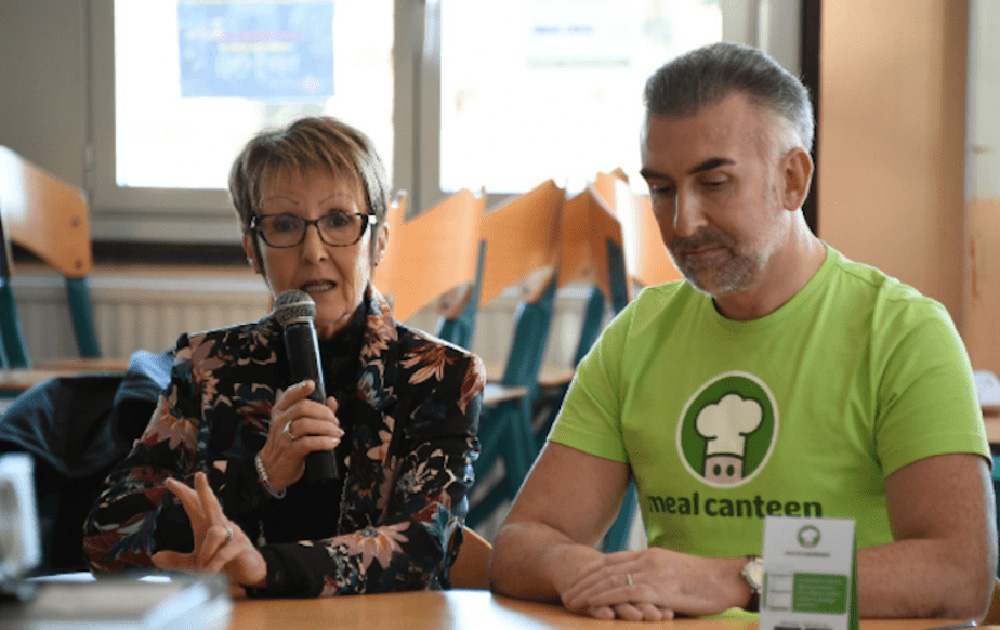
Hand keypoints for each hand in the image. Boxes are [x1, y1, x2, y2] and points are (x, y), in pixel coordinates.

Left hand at [152, 472, 266, 588]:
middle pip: (211, 503)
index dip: (183, 492)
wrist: (248, 572)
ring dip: (205, 552)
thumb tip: (155, 557)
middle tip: (199, 475)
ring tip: (202, 567)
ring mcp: (232, 534)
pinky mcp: (240, 546)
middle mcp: (219, 524)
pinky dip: (213, 564)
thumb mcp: (195, 563)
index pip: (194, 504)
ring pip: (215, 533)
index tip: (169, 481)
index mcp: (207, 525)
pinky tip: (210, 572)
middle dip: (204, 490)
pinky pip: (223, 553)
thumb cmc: (222, 562)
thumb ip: (177, 560)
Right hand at [257, 380, 342, 490]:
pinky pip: (308, 443)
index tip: (311, 385)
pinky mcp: (289, 451)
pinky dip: (324, 442)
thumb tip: (332, 400)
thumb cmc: (288, 443)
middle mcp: (280, 421)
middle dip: (324, 412)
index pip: (289, 395)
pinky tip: (333, 443)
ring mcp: (283, 436)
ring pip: (306, 424)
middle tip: (335, 421)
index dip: (301, 388)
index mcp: (281, 411)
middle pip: (302, 408)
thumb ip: (315, 412)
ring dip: (327, 427)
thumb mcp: (297, 425)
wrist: (273, 469)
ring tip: (337, 433)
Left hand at [559, 548, 747, 620]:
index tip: (576, 579)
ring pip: (609, 579)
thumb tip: (641, 587)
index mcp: (650, 555)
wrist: (727, 578)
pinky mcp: (657, 587)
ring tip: (571, 600)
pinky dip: (604, 597)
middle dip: (582, 581)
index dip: (590, 570)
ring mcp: (651, 572)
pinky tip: (591, 604)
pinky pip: (623, 591)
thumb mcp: (674, 572)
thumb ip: (655, 575)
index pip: (611, 560)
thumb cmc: (706, 581)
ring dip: (587, 590)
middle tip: (566, 591)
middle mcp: (646, 559)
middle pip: (604, 568)